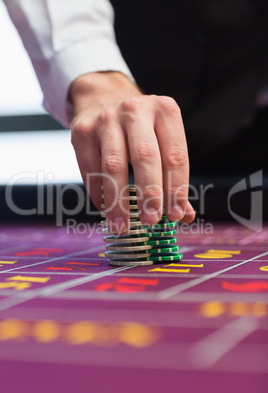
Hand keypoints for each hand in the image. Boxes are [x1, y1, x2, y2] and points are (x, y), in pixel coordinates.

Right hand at [69, 72, 194, 233]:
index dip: (177, 188)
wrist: (103, 97)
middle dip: (150, 193)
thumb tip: (185, 215)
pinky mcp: (82, 130)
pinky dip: (99, 195)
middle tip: (151, 220)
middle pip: (145, 157)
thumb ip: (173, 176)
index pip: (175, 156)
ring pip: (114, 166)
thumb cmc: (140, 127)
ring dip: (119, 202)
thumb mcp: (161, 139)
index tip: (176, 215)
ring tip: (123, 226)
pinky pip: (91, 170)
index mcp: (165, 111)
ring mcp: (106, 118)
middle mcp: (136, 110)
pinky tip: (107, 209)